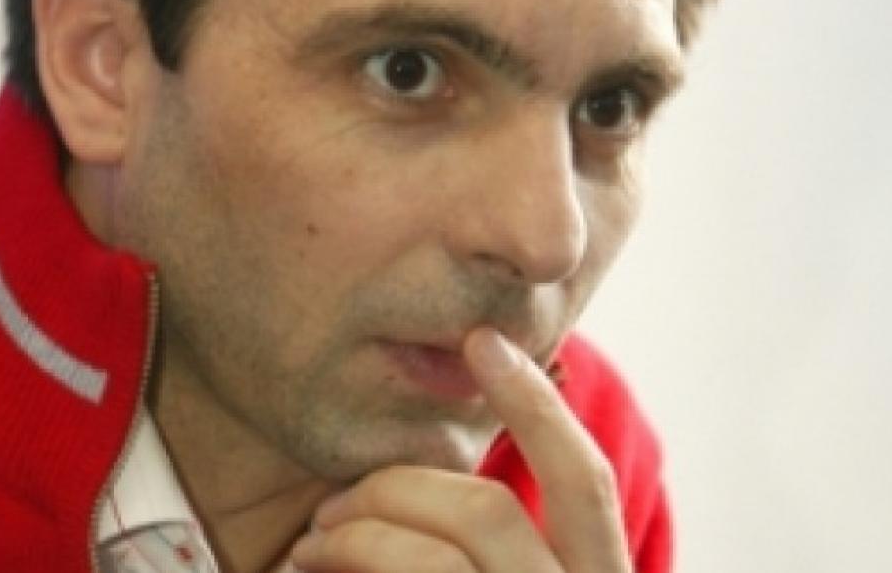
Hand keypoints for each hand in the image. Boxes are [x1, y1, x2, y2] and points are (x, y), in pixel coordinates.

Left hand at [288, 328, 632, 572]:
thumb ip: (504, 548)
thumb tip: (447, 464)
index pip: (581, 484)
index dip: (536, 406)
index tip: (483, 341)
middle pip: (487, 514)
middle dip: (398, 489)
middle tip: (334, 506)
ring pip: (433, 561)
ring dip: (356, 536)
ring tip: (310, 548)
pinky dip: (346, 572)